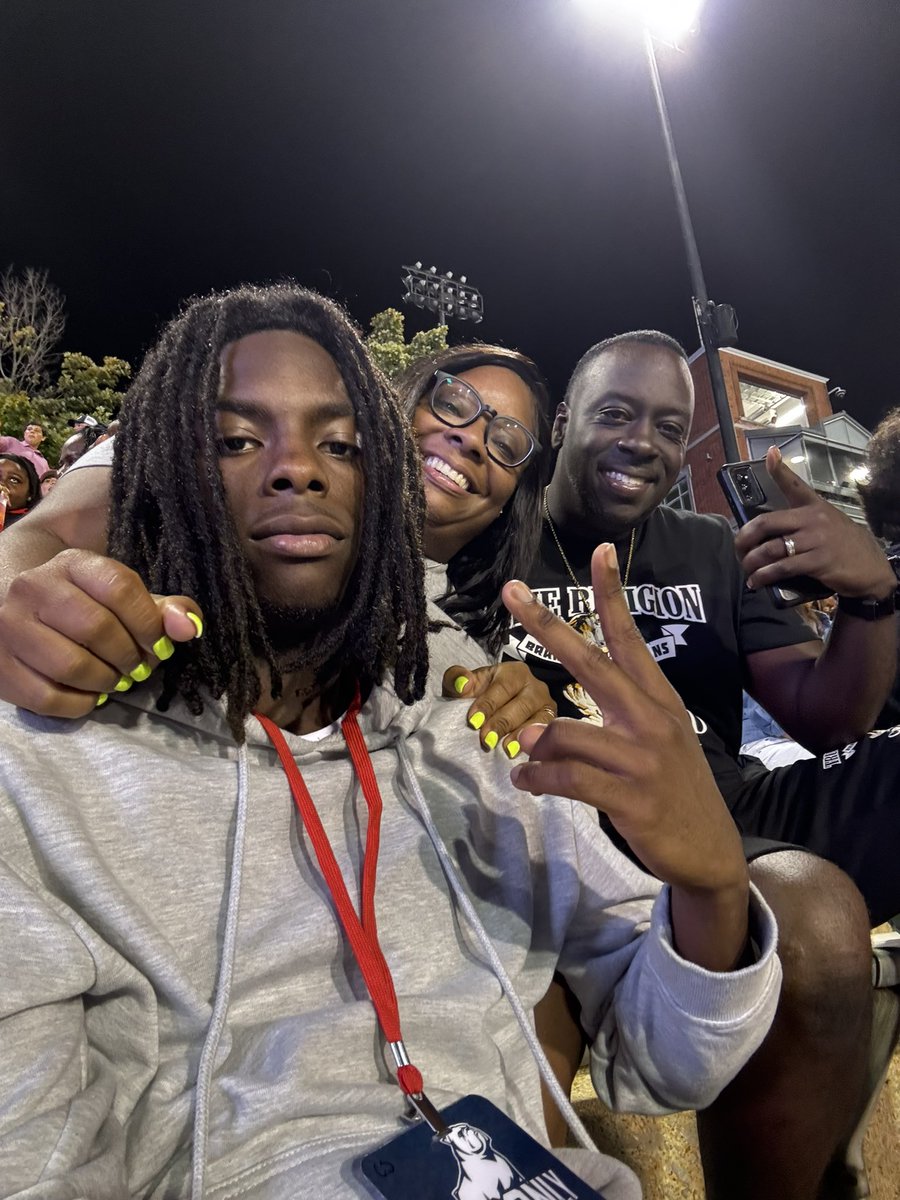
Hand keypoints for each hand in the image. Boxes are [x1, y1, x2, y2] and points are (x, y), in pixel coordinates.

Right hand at [0, 548, 202, 716]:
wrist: (11, 609)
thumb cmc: (82, 605)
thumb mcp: (119, 596)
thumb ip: (161, 610)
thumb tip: (189, 628)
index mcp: (72, 563)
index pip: (119, 587)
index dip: (149, 623)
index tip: (160, 645)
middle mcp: (34, 588)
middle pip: (97, 629)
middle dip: (129, 657)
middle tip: (138, 668)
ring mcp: (10, 626)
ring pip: (72, 667)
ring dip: (107, 682)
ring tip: (116, 680)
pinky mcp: (0, 666)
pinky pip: (49, 698)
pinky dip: (81, 704)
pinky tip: (91, 695)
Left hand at [442, 660, 556, 757]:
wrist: (493, 710)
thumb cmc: (478, 697)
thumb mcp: (465, 686)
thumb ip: (457, 679)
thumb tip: (462, 684)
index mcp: (513, 672)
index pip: (503, 686)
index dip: (488, 704)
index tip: (473, 721)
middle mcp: (535, 687)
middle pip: (523, 704)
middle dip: (503, 723)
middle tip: (486, 740)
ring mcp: (546, 706)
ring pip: (539, 720)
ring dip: (521, 736)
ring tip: (506, 750)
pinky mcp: (551, 726)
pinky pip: (547, 736)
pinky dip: (535, 747)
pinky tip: (522, 758)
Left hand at [501, 545, 748, 969]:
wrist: (712, 853)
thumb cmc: (672, 791)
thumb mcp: (653, 745)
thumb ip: (605, 726)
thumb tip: (543, 729)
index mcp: (658, 700)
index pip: (629, 637)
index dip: (611, 594)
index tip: (601, 549)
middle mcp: (651, 719)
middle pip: (591, 661)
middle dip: (547, 625)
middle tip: (511, 591)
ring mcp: (642, 758)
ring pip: (567, 733)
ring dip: (534, 744)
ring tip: (522, 755)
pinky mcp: (631, 797)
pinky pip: (568, 778)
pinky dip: (538, 778)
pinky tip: (526, 781)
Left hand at [735, 446, 894, 598]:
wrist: (869, 565)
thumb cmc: (840, 543)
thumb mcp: (824, 522)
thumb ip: (798, 520)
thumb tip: (767, 527)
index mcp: (812, 506)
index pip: (794, 484)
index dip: (779, 469)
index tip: (770, 453)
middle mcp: (812, 519)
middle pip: (766, 523)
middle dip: (744, 539)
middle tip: (738, 549)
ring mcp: (816, 540)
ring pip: (771, 549)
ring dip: (751, 561)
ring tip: (746, 569)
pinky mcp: (819, 561)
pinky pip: (783, 567)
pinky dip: (764, 576)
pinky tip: (756, 581)